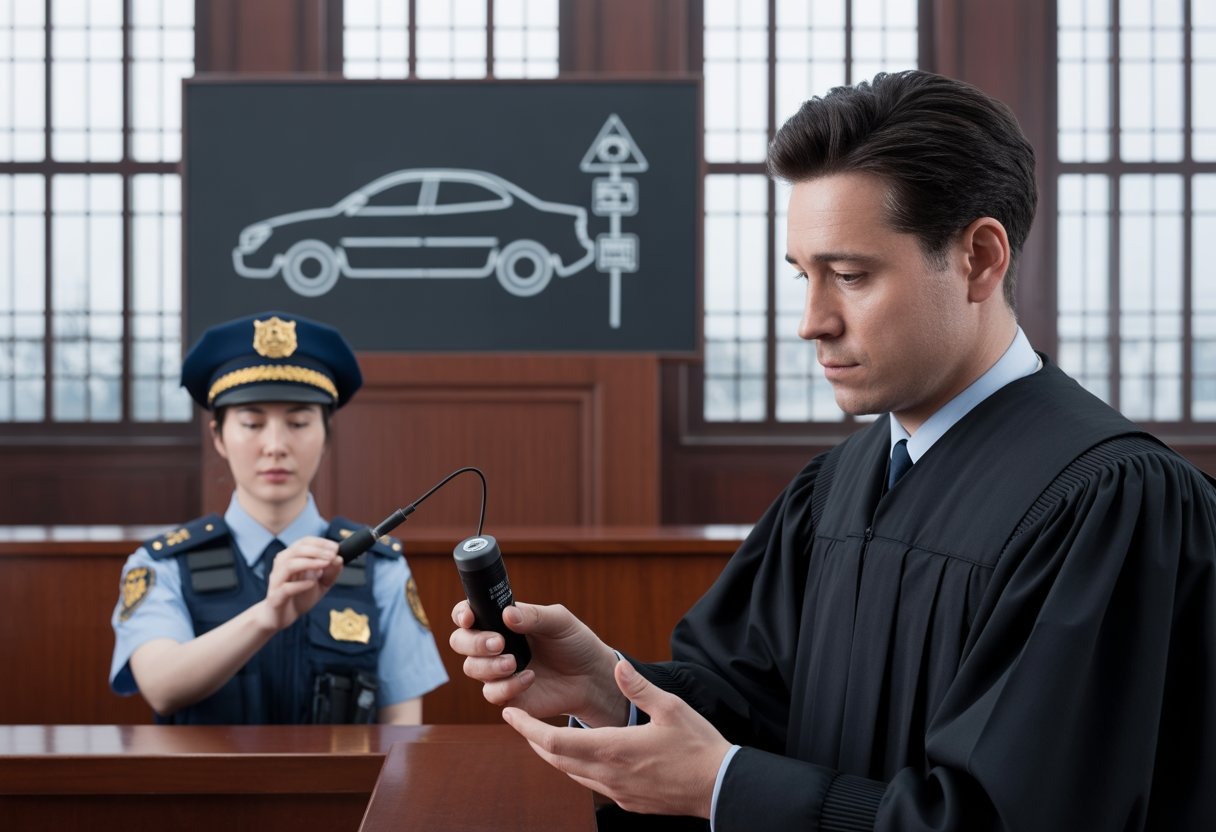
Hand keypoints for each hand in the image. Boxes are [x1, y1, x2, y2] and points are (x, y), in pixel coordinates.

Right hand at [258, 536, 341, 631]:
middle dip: (317, 550)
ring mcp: (277, 581)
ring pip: (288, 565)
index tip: (336, 548)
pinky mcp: (275, 598)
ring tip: (325, 564)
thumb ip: (331, 572)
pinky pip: (285, 588)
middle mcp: (282, 566)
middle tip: (333, 555)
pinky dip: (300, 584)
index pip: (304, 542)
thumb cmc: (299, 597)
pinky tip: (312, 584)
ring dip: (309, 562)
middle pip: (296, 550)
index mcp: (291, 558)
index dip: (320, 542)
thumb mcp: (321, 584)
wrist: (280, 618)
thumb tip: (339, 559)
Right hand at [449, 601, 626, 725]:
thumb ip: (533, 616)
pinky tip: (529, 678)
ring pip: (472, 668)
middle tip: (498, 643)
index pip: (469, 613)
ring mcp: (498, 671)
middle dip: (473, 643)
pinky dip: (507, 686)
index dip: (462, 614)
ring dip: (489, 666)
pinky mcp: (507, 695)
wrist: (591, 677)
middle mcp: (495, 644)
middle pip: (460, 642)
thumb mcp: (559, 622)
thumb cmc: (575, 643)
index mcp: (502, 621)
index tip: (469, 618)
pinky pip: (491, 693)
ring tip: (514, 663)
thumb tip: (506, 614)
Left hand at [504, 659, 731, 817]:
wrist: (721, 787)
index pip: (555, 742)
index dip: (527, 728)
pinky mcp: (629, 802)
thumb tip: (618, 667)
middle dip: (533, 740)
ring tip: (544, 736)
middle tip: (519, 721)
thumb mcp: (671, 708)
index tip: (510, 713)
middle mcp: (609, 775)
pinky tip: (585, 756)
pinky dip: (578, 768)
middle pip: (556, 760)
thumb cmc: (699, 746)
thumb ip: (639, 687)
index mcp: (614, 749)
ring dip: (554, 755)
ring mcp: (618, 792)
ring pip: (572, 774)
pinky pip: (592, 785)